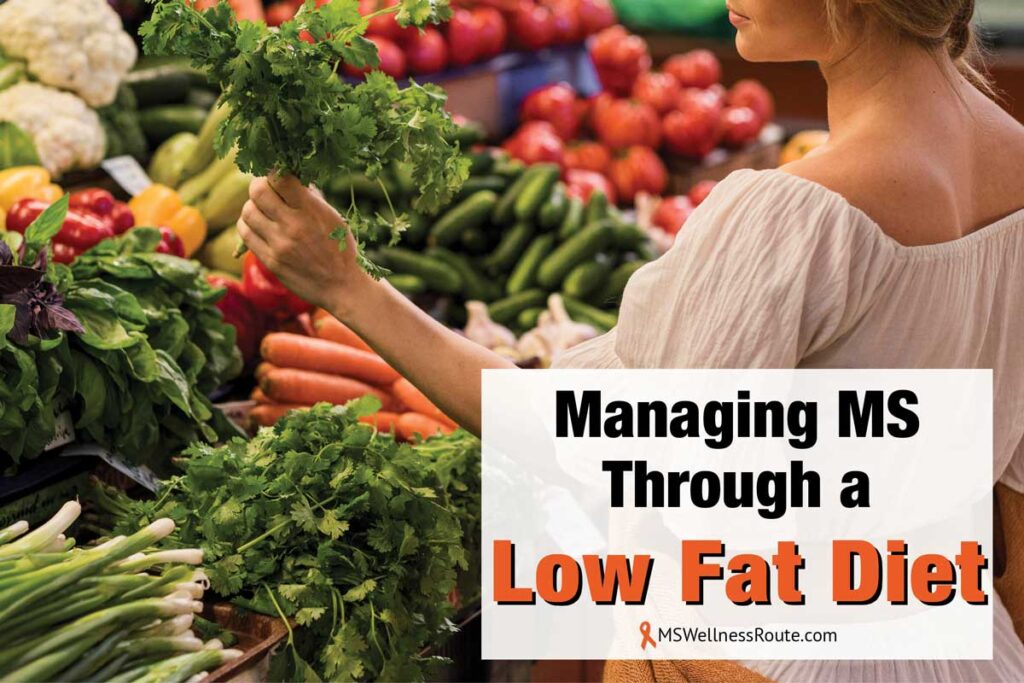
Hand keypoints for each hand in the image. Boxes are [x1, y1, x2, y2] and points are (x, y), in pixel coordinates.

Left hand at [238, 175, 370, 314]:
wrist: (342, 286)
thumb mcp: (332, 218)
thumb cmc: (340, 248)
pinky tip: (259, 227)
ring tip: (263, 212)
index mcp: (311, 211)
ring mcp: (279, 245)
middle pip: (256, 191)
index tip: (277, 175)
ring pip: (247, 212)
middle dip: (259, 186)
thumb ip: (310, 198)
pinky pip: (245, 234)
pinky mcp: (270, 260)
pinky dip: (248, 225)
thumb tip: (291, 177)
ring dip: (252, 207)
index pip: (280, 178)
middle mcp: (292, 226)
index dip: (274, 171)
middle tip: (266, 191)